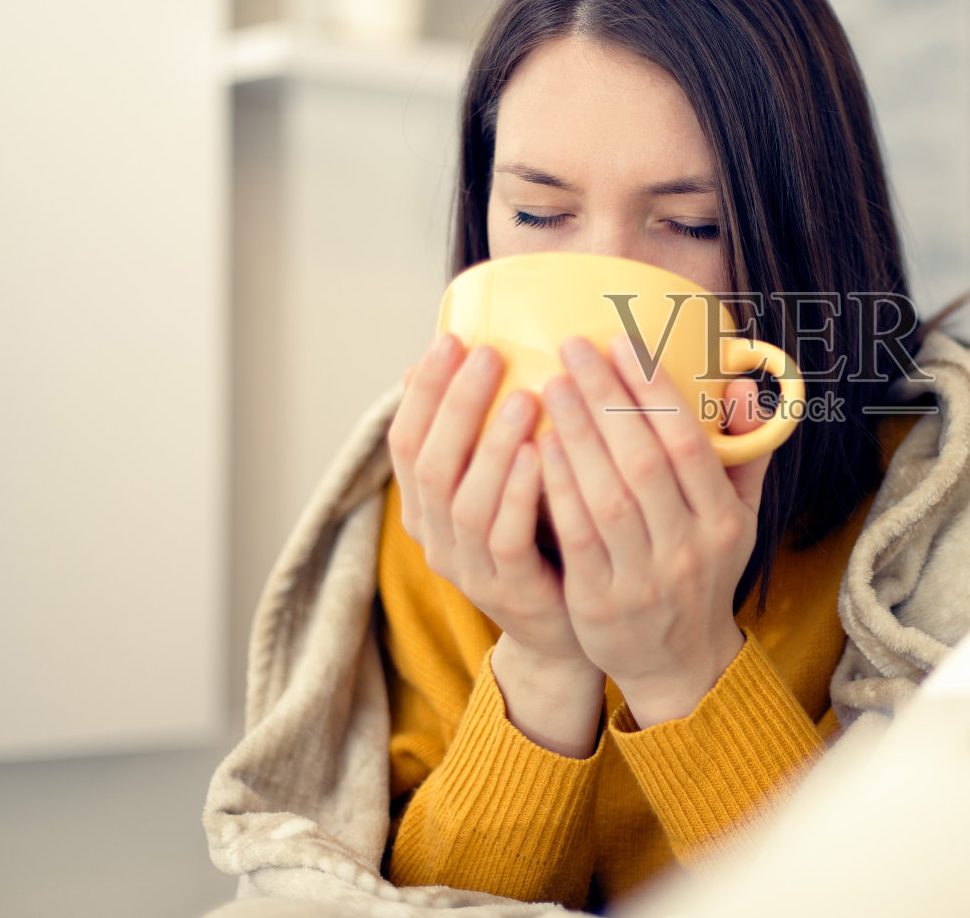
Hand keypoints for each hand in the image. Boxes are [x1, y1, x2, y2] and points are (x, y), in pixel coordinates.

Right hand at [388, 334, 602, 756]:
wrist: (565, 629)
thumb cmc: (541, 537)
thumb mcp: (505, 481)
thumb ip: (489, 432)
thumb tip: (482, 346)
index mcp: (425, 504)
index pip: (404, 440)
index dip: (425, 391)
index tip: (450, 339)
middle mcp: (435, 536)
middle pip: (430, 463)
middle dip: (457, 403)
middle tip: (487, 353)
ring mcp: (468, 568)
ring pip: (464, 501)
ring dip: (491, 443)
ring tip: (524, 396)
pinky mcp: (508, 591)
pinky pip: (506, 539)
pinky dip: (519, 493)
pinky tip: (540, 453)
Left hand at [539, 334, 768, 728]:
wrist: (678, 661)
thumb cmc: (703, 567)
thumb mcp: (740, 514)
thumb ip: (743, 449)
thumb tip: (741, 384)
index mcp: (724, 520)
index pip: (689, 444)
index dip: (654, 390)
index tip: (621, 343)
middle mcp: (688, 549)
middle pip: (644, 463)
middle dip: (606, 399)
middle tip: (572, 348)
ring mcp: (644, 579)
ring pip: (607, 497)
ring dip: (576, 436)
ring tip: (550, 386)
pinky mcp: (599, 601)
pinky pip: (576, 536)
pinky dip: (556, 490)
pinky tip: (536, 448)